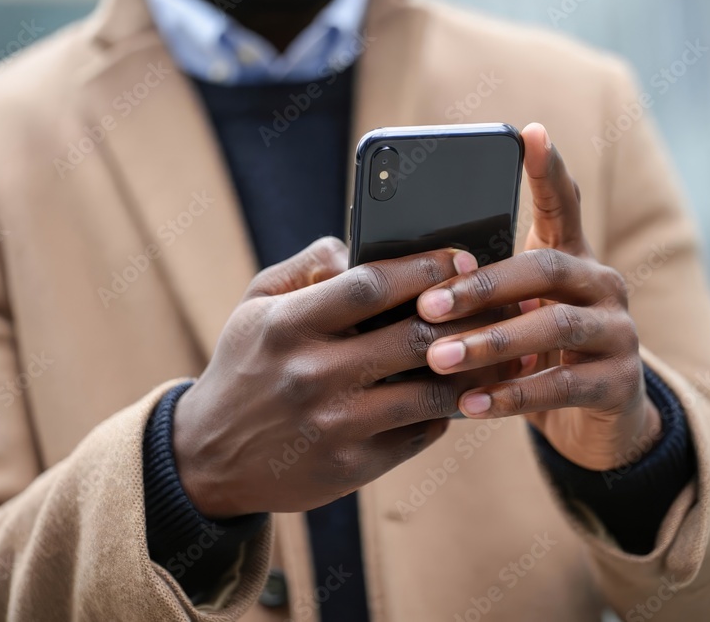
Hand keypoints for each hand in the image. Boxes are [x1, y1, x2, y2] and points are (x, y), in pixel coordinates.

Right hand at [173, 237, 488, 516]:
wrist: (209, 457)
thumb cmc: (245, 367)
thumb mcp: (256, 306)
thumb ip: (307, 267)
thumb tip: (360, 244)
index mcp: (287, 326)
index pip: (372, 285)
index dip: (426, 267)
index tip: (461, 257)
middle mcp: (312, 375)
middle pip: (414, 337)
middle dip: (468, 314)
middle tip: (499, 300)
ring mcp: (335, 425)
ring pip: (431, 391)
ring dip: (475, 368)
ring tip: (500, 347)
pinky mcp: (352, 466)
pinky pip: (421, 432)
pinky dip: (449, 408)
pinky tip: (463, 389)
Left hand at [416, 123, 660, 471]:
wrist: (598, 421)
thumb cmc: (539, 356)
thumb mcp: (513, 317)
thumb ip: (482, 292)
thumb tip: (407, 280)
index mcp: (572, 259)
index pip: (563, 204)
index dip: (549, 170)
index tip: (529, 134)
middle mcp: (602, 285)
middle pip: (545, 268)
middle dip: (481, 286)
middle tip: (427, 307)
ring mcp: (618, 331)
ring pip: (554, 326)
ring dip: (491, 343)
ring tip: (438, 359)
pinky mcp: (620, 381)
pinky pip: (562, 385)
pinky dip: (512, 394)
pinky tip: (471, 404)